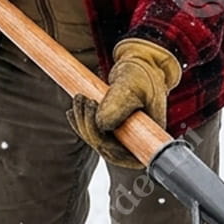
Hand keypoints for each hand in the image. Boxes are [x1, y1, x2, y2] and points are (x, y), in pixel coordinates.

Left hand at [68, 38, 180, 167]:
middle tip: (83, 100)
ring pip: (97, 141)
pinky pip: (93, 133)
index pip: (128, 157)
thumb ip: (119, 103)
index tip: (99, 124)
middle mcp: (138, 143)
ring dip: (82, 122)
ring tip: (79, 97)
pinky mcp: (113, 130)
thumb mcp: (132, 85)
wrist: (140, 66)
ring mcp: (125, 138)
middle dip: (89, 128)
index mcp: (150, 138)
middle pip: (108, 150)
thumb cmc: (141, 75)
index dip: (109, 148)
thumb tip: (101, 124)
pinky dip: (81, 122)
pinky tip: (73, 111)